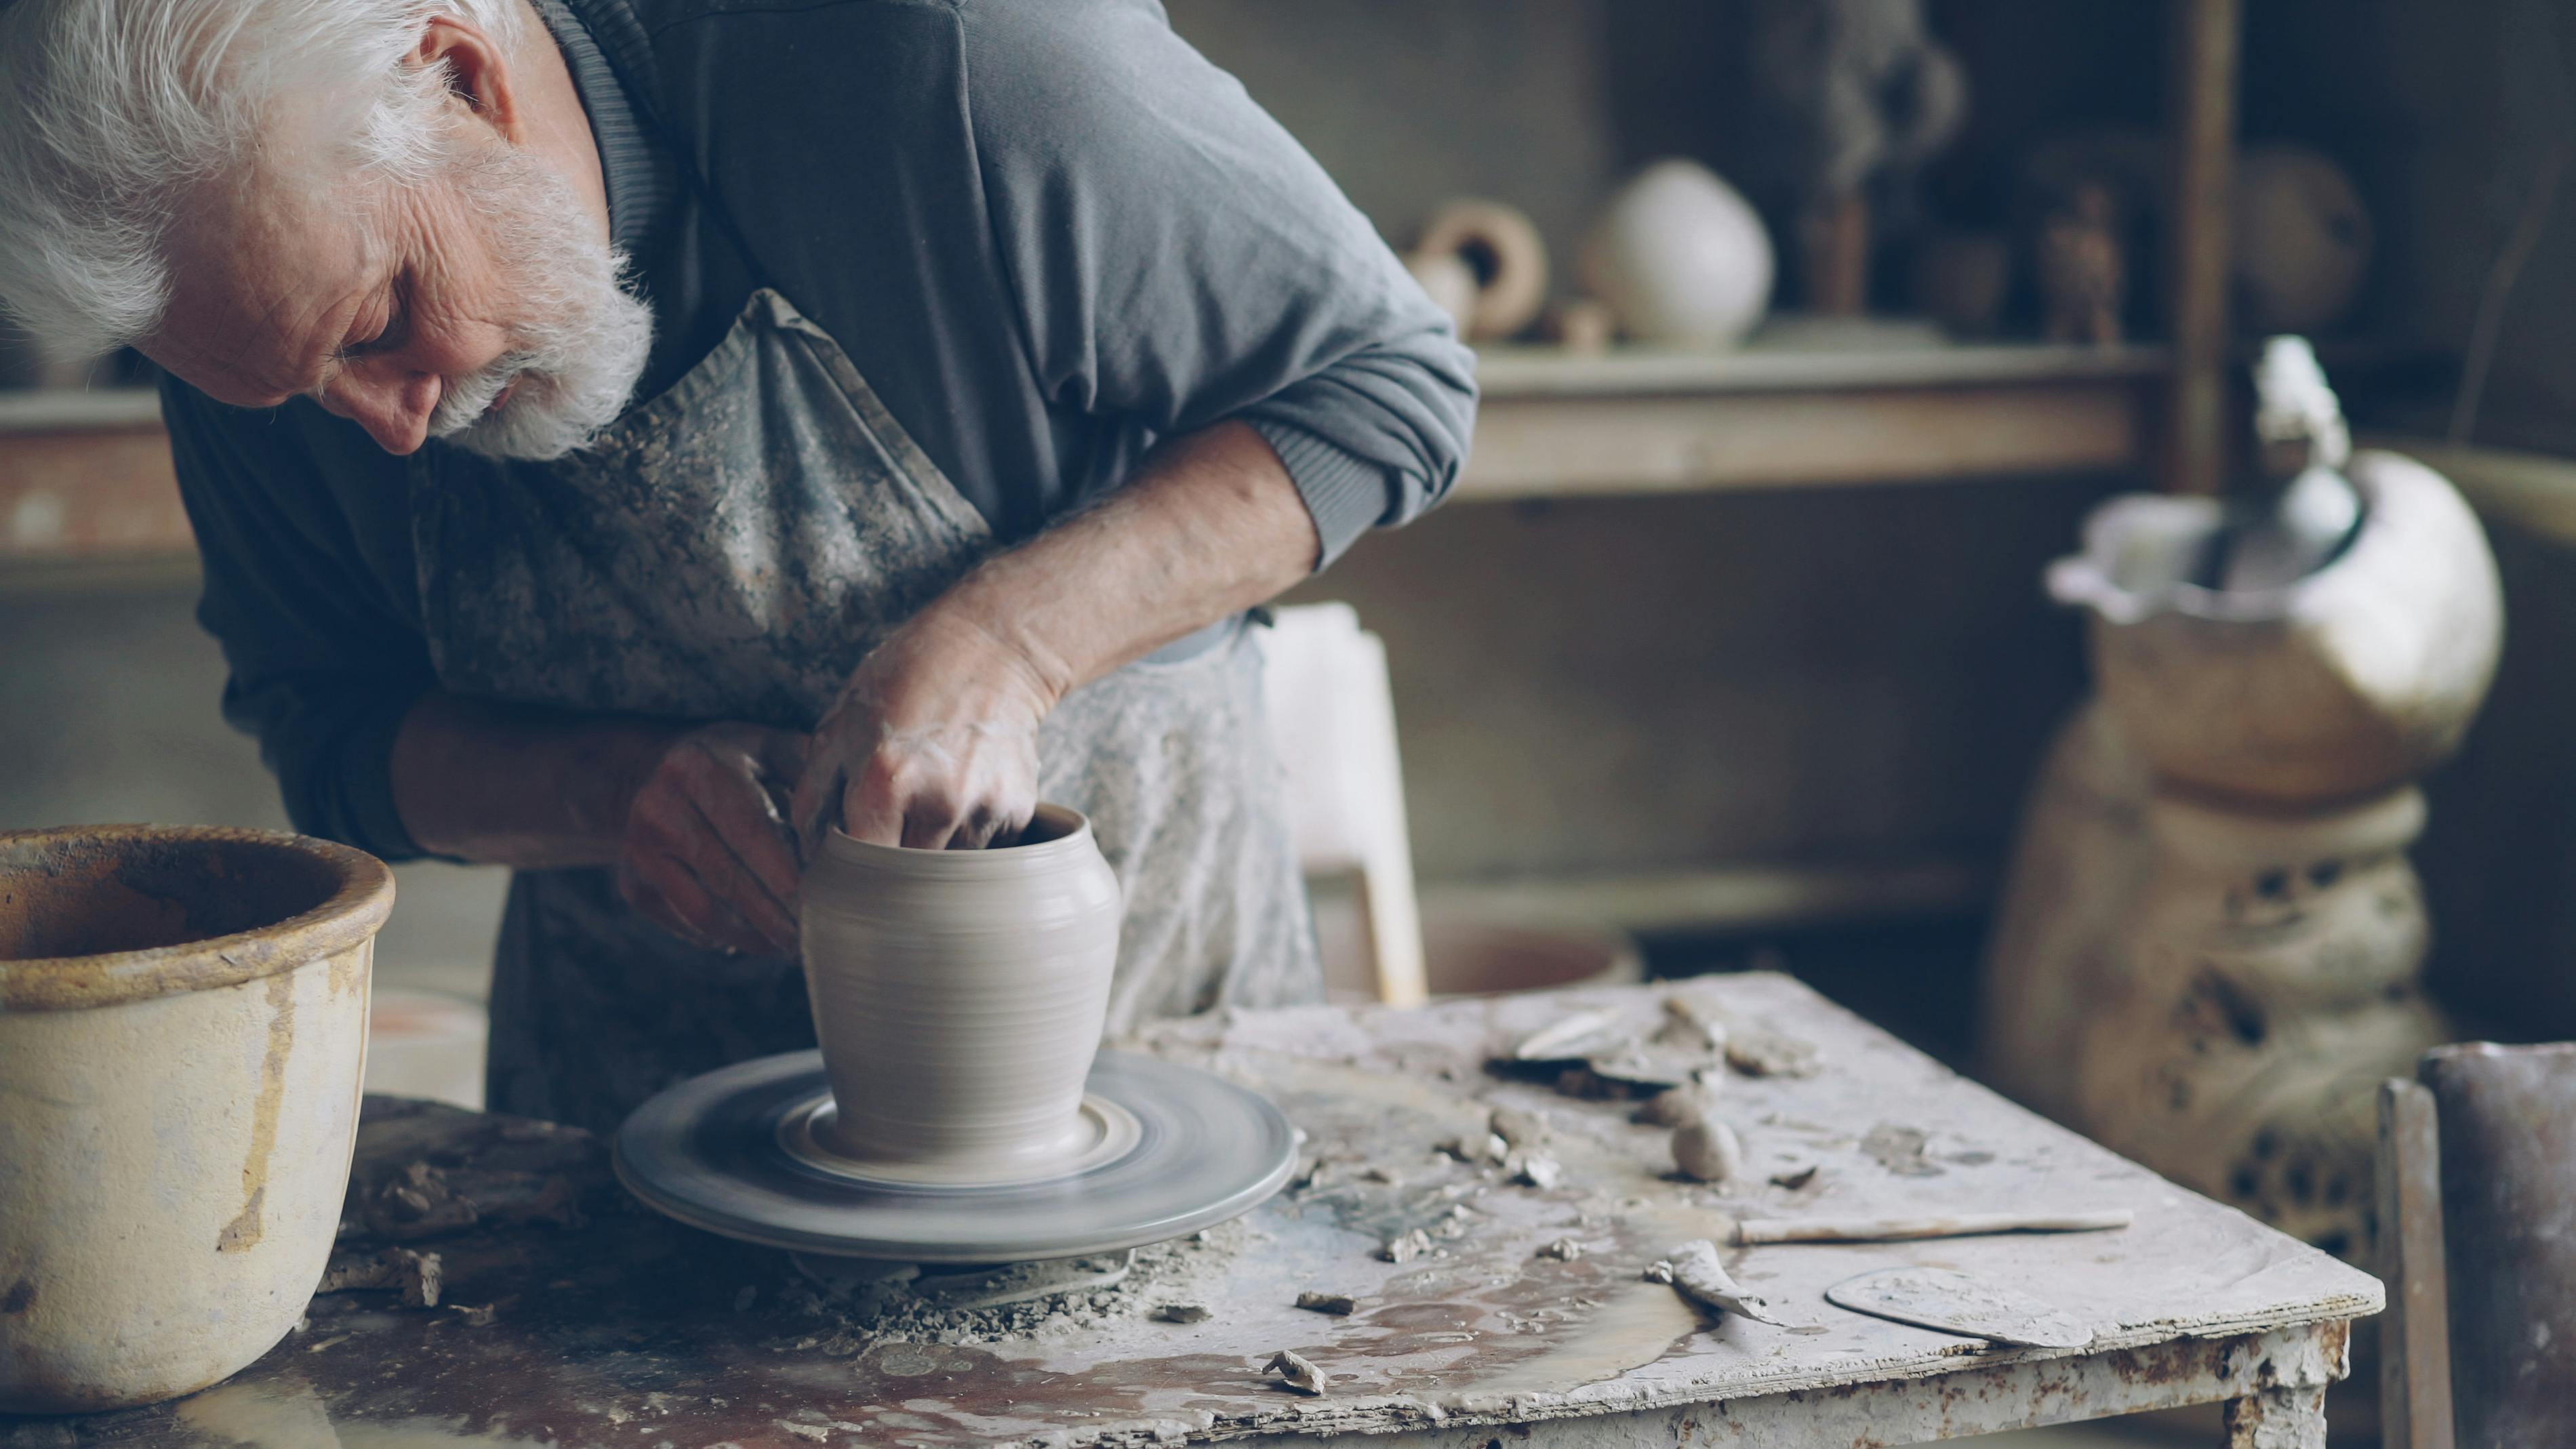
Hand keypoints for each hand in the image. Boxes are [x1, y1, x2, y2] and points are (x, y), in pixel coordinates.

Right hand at [616, 722, 808, 954]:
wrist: (652, 772)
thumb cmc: (733, 762)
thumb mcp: (769, 749)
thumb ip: (811, 774)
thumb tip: (853, 824)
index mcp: (699, 766)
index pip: (751, 832)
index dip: (788, 875)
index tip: (825, 904)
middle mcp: (658, 805)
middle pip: (729, 878)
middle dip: (778, 916)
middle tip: (818, 937)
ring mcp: (638, 848)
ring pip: (706, 911)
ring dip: (754, 936)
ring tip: (791, 945)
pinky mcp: (631, 883)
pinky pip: (686, 923)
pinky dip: (725, 937)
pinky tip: (756, 937)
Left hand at [791, 610, 1058, 853]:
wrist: (992, 649)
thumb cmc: (904, 682)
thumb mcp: (839, 726)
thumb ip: (814, 796)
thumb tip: (809, 857)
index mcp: (885, 782)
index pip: (861, 871)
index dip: (849, 877)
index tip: (843, 872)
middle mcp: (940, 802)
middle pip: (905, 881)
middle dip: (888, 871)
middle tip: (882, 840)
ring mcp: (985, 808)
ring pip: (948, 871)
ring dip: (930, 856)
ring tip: (925, 807)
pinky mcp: (1019, 809)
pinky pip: (984, 851)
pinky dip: (965, 838)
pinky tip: (959, 796)